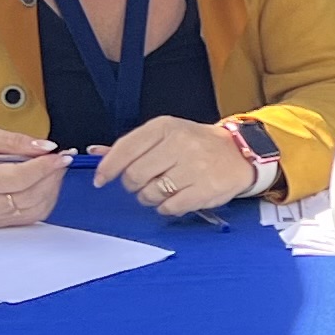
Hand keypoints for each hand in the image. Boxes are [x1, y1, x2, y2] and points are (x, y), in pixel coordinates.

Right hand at [0, 124, 65, 226]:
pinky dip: (44, 199)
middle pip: (31, 196)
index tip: (62, 154)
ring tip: (54, 168)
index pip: (20, 178)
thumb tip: (45, 147)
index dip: (46, 167)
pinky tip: (44, 182)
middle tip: (62, 157)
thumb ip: (13, 141)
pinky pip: (29, 216)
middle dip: (53, 176)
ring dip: (52, 189)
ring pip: (35, 210)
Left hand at [93, 114, 257, 218]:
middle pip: (135, 175)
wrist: (239, 153)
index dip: (108, 168)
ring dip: (150, 197)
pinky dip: (166, 207)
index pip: (125, 148)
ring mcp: (193, 168)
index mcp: (165, 127)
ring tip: (163, 190)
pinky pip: (169, 207)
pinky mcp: (204, 190)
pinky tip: (174, 199)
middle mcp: (179, 144)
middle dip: (133, 185)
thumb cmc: (196, 144)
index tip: (101, 180)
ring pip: (150, 194)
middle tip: (142, 184)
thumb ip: (131, 146)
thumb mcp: (165, 135)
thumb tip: (95, 152)